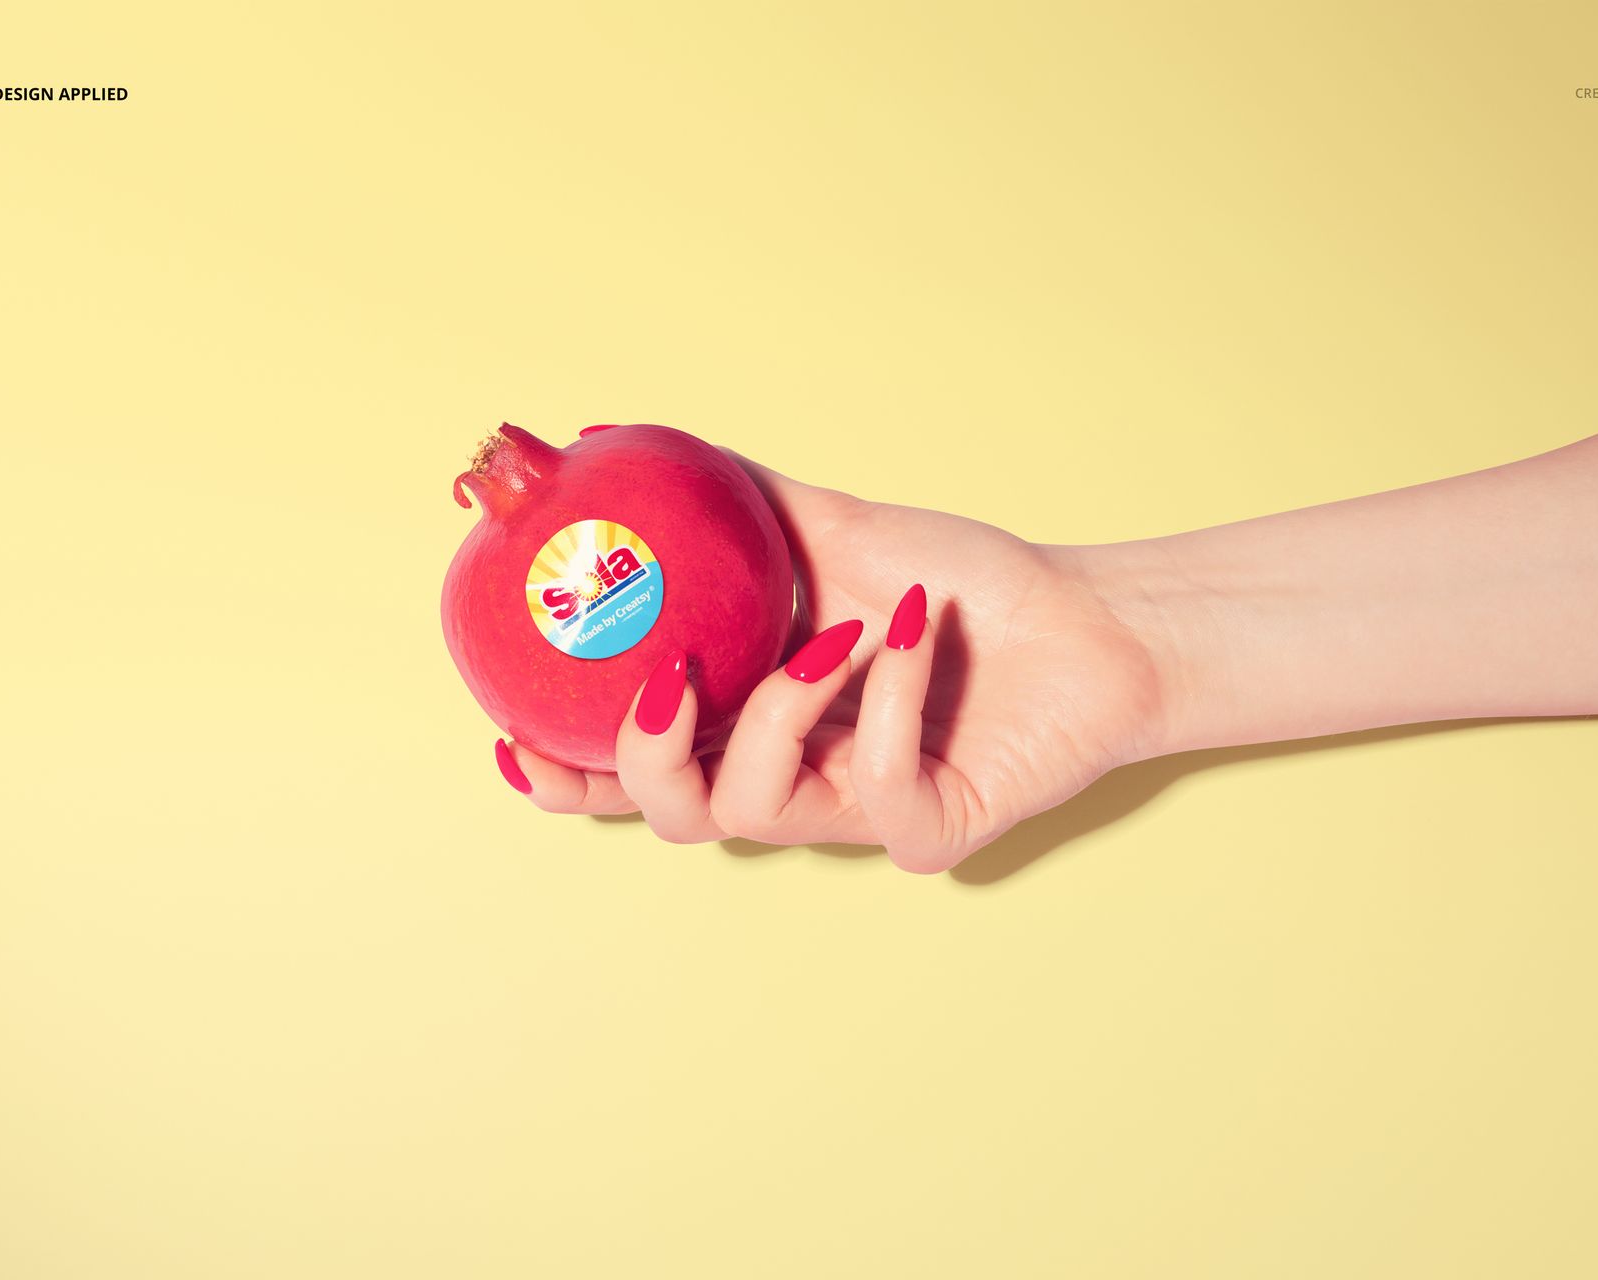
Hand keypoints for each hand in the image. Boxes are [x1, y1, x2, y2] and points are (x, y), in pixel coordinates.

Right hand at [497, 457, 1171, 872]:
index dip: (564, 770)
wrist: (1086, 618)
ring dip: (780, 708)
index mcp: (750, 727)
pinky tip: (917, 631)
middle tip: (662, 686)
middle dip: (641, 761)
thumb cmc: (963, 583)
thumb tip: (613, 436)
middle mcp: (792, 784)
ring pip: (756, 812)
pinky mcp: (929, 836)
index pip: (636, 768)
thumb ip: (730, 497)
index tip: (511, 731)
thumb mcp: (832, 529)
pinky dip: (890, 695)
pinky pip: (875, 784)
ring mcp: (857, 820)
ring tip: (831, 632)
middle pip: (673, 815)